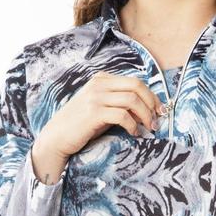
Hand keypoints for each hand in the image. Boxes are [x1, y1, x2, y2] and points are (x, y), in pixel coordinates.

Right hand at [36, 72, 166, 158]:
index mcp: (102, 79)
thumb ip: (120, 104)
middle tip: (157, 119)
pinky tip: (134, 133)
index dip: (151, 95)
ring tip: (148, 128)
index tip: (159, 110)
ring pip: (132, 100)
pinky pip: (123, 115)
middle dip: (152, 103)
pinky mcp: (94, 112)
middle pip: (137, 86)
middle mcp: (99, 84)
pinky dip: (133, 125)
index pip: (135, 82)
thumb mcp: (101, 108)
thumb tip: (146, 110)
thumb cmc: (81, 125)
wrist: (57, 137)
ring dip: (145, 115)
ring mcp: (96, 97)